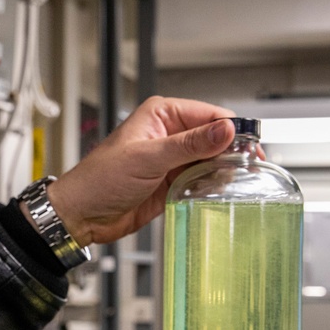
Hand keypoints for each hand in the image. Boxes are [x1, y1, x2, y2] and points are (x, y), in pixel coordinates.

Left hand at [46, 96, 235, 245]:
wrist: (80, 215)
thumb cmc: (98, 181)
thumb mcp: (147, 159)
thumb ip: (188, 145)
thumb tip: (225, 129)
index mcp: (162, 115)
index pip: (211, 115)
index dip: (232, 130)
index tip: (248, 147)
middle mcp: (170, 134)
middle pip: (216, 138)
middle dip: (231, 152)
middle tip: (245, 168)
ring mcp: (172, 159)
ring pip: (213, 160)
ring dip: (223, 170)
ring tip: (230, 182)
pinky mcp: (172, 182)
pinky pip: (202, 180)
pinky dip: (211, 186)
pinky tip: (216, 191)